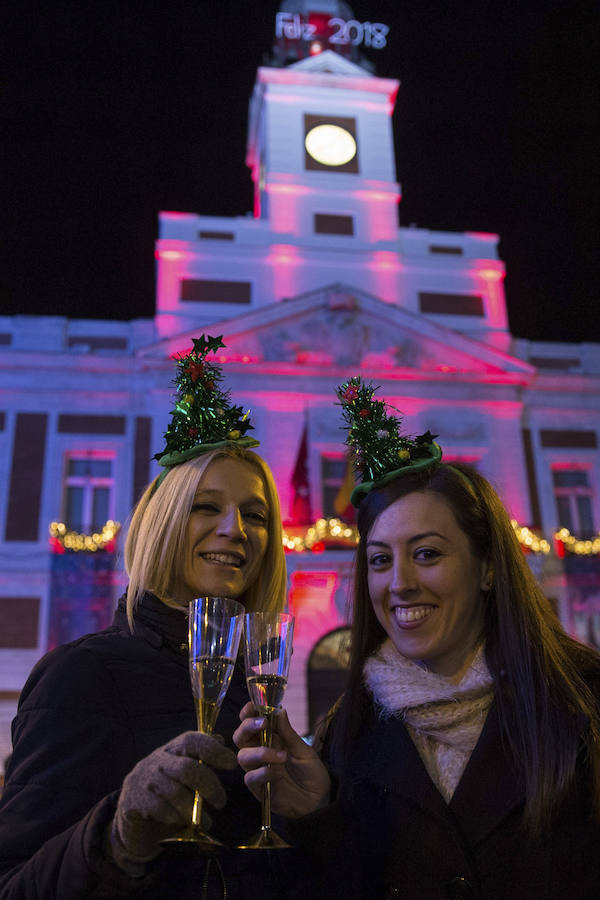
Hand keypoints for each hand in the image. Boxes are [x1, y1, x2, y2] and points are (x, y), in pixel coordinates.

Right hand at [110, 731, 235, 871]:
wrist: (133, 820)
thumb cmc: (166, 792)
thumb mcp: (184, 772)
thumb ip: (202, 757)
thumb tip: (221, 739)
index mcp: (173, 749)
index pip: (192, 740)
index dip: (214, 750)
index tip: (232, 763)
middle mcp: (157, 760)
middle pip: (187, 768)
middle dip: (209, 786)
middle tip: (221, 802)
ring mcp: (144, 780)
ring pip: (175, 792)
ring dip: (194, 809)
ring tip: (207, 821)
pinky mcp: (134, 802)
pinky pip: (161, 810)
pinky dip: (177, 818)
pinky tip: (185, 824)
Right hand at [233, 702, 329, 818]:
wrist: (318, 800)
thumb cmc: (311, 772)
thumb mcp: (303, 749)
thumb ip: (288, 732)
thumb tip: (279, 709)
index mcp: (270, 739)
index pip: (251, 723)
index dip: (247, 713)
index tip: (252, 706)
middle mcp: (260, 752)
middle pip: (240, 737)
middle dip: (246, 727)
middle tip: (261, 723)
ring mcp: (258, 770)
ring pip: (242, 757)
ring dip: (260, 752)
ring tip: (281, 757)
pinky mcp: (259, 789)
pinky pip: (251, 778)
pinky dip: (263, 773)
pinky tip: (278, 774)